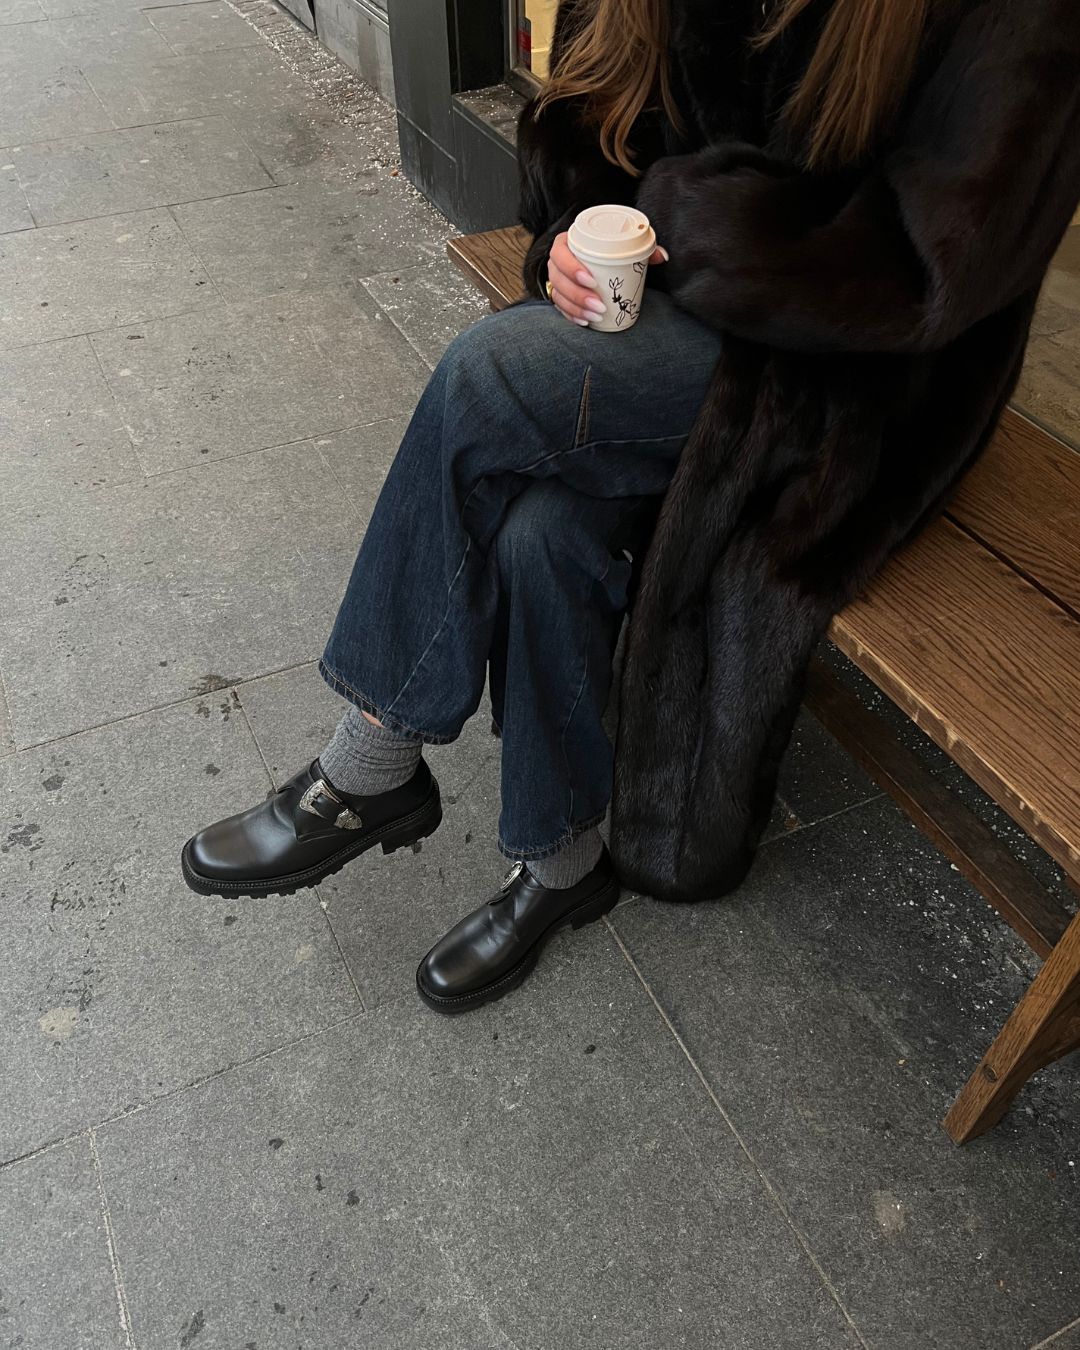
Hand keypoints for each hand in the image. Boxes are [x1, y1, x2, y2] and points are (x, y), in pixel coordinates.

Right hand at [547, 231, 667, 324]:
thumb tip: (662, 256)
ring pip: (558, 295)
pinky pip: (560, 308)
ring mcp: (556, 279)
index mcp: (567, 243)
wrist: (594, 259)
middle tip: (600, 305)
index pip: (560, 253)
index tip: (591, 280)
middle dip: (578, 295)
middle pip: (558, 279)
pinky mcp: (559, 295)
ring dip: (577, 308)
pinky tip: (585, 321)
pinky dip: (572, 316)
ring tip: (596, 316)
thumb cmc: (608, 250)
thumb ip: (642, 249)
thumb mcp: (623, 246)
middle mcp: (557, 262)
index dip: (572, 268)